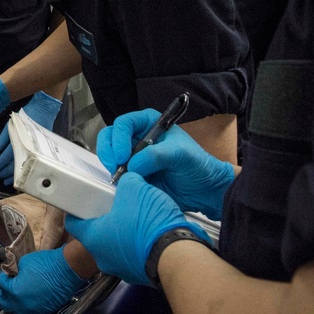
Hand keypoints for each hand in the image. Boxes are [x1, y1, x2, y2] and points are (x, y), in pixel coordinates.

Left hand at [0, 92, 62, 182]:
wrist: (42, 110)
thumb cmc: (24, 117)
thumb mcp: (10, 125)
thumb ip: (2, 139)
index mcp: (18, 140)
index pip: (6, 157)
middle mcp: (27, 147)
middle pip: (14, 165)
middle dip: (3, 172)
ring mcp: (35, 150)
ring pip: (23, 167)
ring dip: (13, 175)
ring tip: (5, 181)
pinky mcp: (41, 152)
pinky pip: (30, 164)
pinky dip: (23, 170)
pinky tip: (18, 175)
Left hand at [0, 247, 90, 313]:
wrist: (66, 270)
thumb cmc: (45, 263)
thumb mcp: (24, 262)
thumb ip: (15, 270)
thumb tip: (13, 274)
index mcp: (15, 291)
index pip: (1, 285)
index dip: (4, 275)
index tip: (8, 271)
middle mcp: (22, 305)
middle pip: (5, 303)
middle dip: (5, 292)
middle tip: (9, 282)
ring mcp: (33, 310)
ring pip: (17, 309)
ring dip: (15, 299)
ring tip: (19, 289)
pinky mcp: (44, 311)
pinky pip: (30, 309)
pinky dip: (27, 303)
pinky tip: (30, 294)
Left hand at [65, 172, 206, 285]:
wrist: (180, 256)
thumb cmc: (151, 226)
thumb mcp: (134, 189)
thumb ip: (125, 182)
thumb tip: (129, 180)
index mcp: (93, 237)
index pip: (73, 223)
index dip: (76, 209)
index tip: (82, 201)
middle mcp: (104, 257)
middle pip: (96, 234)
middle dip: (105, 219)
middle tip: (114, 204)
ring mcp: (122, 269)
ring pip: (116, 246)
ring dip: (123, 232)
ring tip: (136, 216)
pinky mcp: (140, 273)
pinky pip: (135, 255)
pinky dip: (139, 244)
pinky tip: (150, 231)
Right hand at [96, 109, 234, 219]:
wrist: (204, 190)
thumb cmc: (198, 165)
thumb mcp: (180, 154)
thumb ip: (156, 155)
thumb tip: (133, 164)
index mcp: (149, 123)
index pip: (124, 124)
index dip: (119, 138)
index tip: (122, 156)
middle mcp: (137, 136)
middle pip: (110, 136)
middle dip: (109, 151)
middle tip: (115, 167)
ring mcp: (133, 155)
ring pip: (110, 154)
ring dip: (111, 165)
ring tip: (121, 177)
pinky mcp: (132, 172)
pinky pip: (116, 172)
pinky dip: (115, 177)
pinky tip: (124, 183)